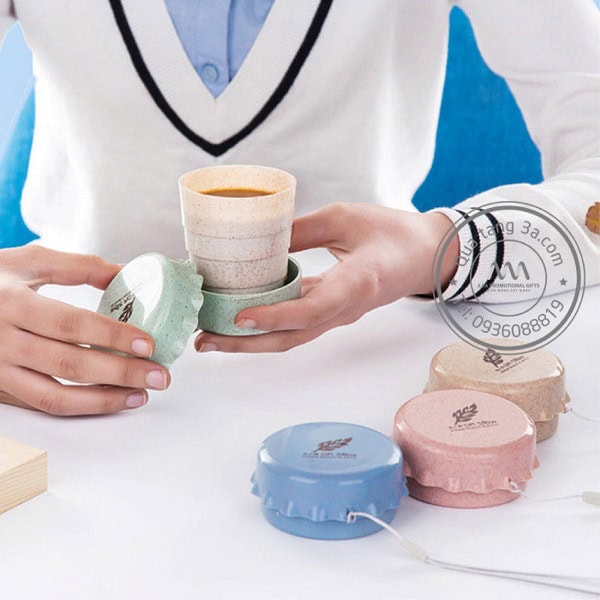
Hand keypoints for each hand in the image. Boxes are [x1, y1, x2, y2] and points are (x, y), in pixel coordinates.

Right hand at [0, 246, 170, 414]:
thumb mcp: (28, 261)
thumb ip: (79, 266)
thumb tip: (128, 273)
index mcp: (12, 303)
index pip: (70, 324)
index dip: (112, 335)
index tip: (148, 344)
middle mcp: (2, 341)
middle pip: (69, 363)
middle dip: (121, 372)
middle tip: (160, 375)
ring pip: (55, 395)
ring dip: (104, 399)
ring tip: (141, 395)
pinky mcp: (0, 389)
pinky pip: (43, 404)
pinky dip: (80, 406)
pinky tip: (110, 400)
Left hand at [194, 203, 458, 352]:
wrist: (425, 255)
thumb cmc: (392, 233)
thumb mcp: (345, 217)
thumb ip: (302, 230)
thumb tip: (258, 241)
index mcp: (356, 284)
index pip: (311, 310)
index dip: (274, 317)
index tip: (238, 317)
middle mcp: (344, 309)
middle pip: (291, 337)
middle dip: (245, 344)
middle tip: (203, 341)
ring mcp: (337, 315)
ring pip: (291, 337)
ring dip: (250, 342)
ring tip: (210, 338)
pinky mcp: (331, 312)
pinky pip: (296, 326)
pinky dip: (265, 326)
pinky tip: (239, 320)